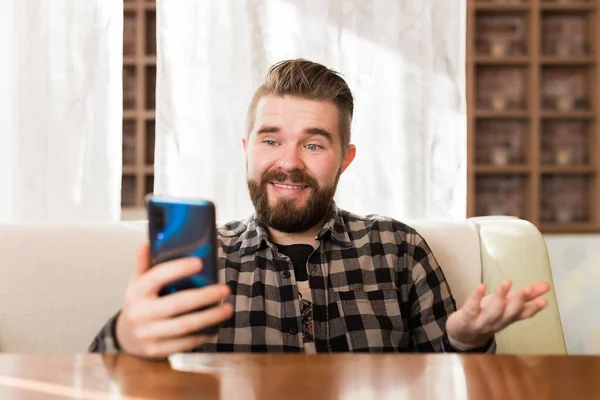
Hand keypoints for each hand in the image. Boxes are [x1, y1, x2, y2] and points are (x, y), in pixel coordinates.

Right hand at [116, 244, 232, 359]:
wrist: (127, 336)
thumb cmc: (141, 302)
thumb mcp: (137, 282)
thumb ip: (144, 264)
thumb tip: (147, 243)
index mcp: (136, 292)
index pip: (156, 277)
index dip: (178, 269)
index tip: (200, 262)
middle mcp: (139, 314)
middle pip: (176, 304)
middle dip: (204, 297)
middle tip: (225, 289)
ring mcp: (148, 334)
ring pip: (184, 326)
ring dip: (210, 318)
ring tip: (228, 308)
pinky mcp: (157, 350)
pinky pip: (185, 343)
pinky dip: (204, 334)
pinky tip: (217, 325)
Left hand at [445, 280, 549, 349]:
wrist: (463, 335)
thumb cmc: (485, 316)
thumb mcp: (505, 304)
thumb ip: (524, 296)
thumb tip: (544, 286)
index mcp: (508, 318)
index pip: (523, 313)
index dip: (534, 308)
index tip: (545, 300)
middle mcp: (497, 322)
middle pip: (510, 313)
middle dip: (519, 301)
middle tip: (528, 289)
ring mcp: (481, 322)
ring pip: (493, 312)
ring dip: (501, 297)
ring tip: (506, 282)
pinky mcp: (466, 318)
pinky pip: (472, 308)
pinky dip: (476, 297)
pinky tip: (482, 286)